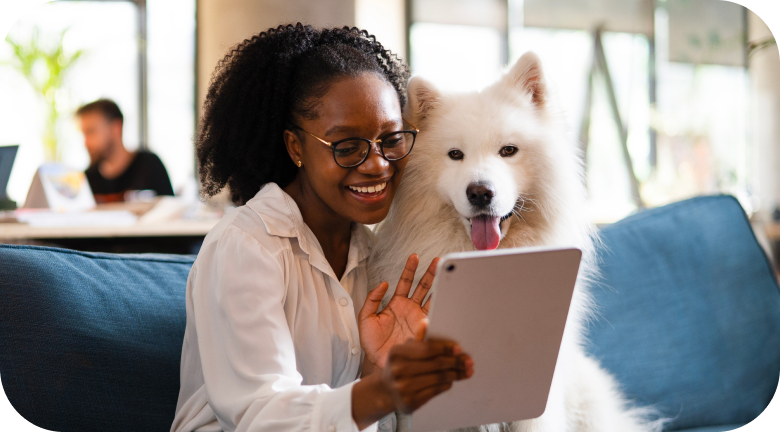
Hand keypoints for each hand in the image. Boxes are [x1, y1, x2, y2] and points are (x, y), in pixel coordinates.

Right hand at [351, 339, 472, 428]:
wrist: (386, 391)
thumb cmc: (400, 365)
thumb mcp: (404, 350)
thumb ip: (418, 339)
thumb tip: (426, 323)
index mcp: (397, 352)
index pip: (427, 349)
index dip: (445, 348)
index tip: (459, 349)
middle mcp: (398, 370)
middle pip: (436, 364)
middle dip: (456, 362)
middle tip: (469, 362)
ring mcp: (403, 388)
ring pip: (438, 378)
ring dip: (455, 374)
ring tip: (466, 371)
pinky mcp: (410, 402)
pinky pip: (435, 391)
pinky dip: (447, 385)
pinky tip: (452, 381)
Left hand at [359, 254, 438, 371]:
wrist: (379, 362)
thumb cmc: (372, 342)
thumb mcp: (366, 318)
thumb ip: (372, 300)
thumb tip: (383, 284)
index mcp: (397, 303)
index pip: (405, 282)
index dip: (410, 269)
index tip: (414, 257)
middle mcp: (410, 309)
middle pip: (423, 286)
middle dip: (430, 273)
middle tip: (438, 261)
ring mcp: (418, 318)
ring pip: (432, 298)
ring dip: (439, 287)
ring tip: (445, 274)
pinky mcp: (424, 330)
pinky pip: (433, 317)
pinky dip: (438, 309)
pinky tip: (443, 300)